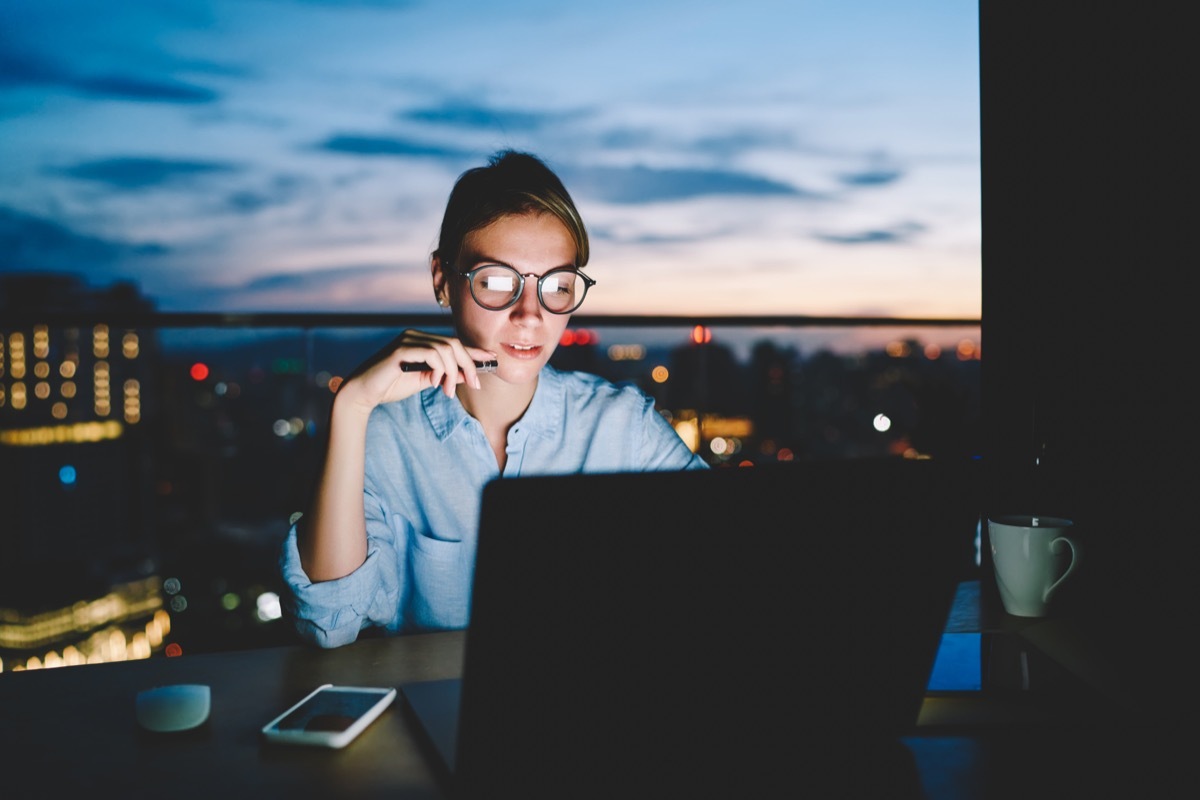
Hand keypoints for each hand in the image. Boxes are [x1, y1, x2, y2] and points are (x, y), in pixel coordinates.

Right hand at [337, 329, 495, 409]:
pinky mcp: (401, 349)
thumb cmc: (390, 386)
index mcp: (421, 341)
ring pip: (445, 349)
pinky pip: (432, 354)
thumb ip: (444, 375)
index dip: (474, 351)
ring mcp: (407, 340)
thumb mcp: (424, 381)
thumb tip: (467, 375)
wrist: (363, 393)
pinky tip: (434, 384)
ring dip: (453, 372)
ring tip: (448, 391)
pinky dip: (440, 370)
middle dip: (468, 365)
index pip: (453, 343)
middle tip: (474, 385)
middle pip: (453, 344)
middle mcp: (415, 336)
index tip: (491, 360)